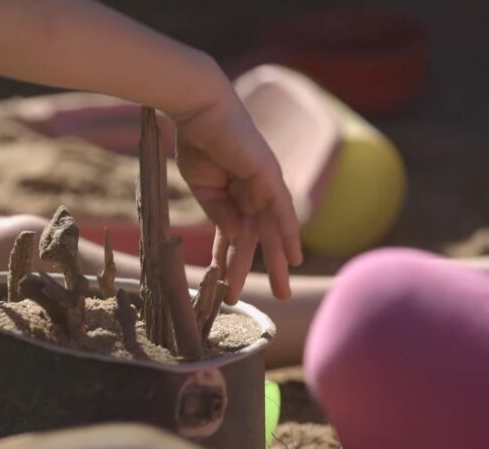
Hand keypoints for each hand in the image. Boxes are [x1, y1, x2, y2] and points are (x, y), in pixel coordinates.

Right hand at [172, 92, 302, 303]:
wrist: (200, 111)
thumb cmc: (197, 141)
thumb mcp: (203, 186)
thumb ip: (219, 212)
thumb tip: (236, 237)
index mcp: (233, 193)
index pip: (235, 233)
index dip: (231, 257)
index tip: (227, 281)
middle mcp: (253, 192)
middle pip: (262, 236)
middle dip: (268, 266)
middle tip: (278, 295)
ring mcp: (263, 185)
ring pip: (271, 231)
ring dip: (276, 261)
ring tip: (282, 291)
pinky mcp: (269, 177)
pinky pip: (282, 212)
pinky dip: (289, 234)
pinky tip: (294, 258)